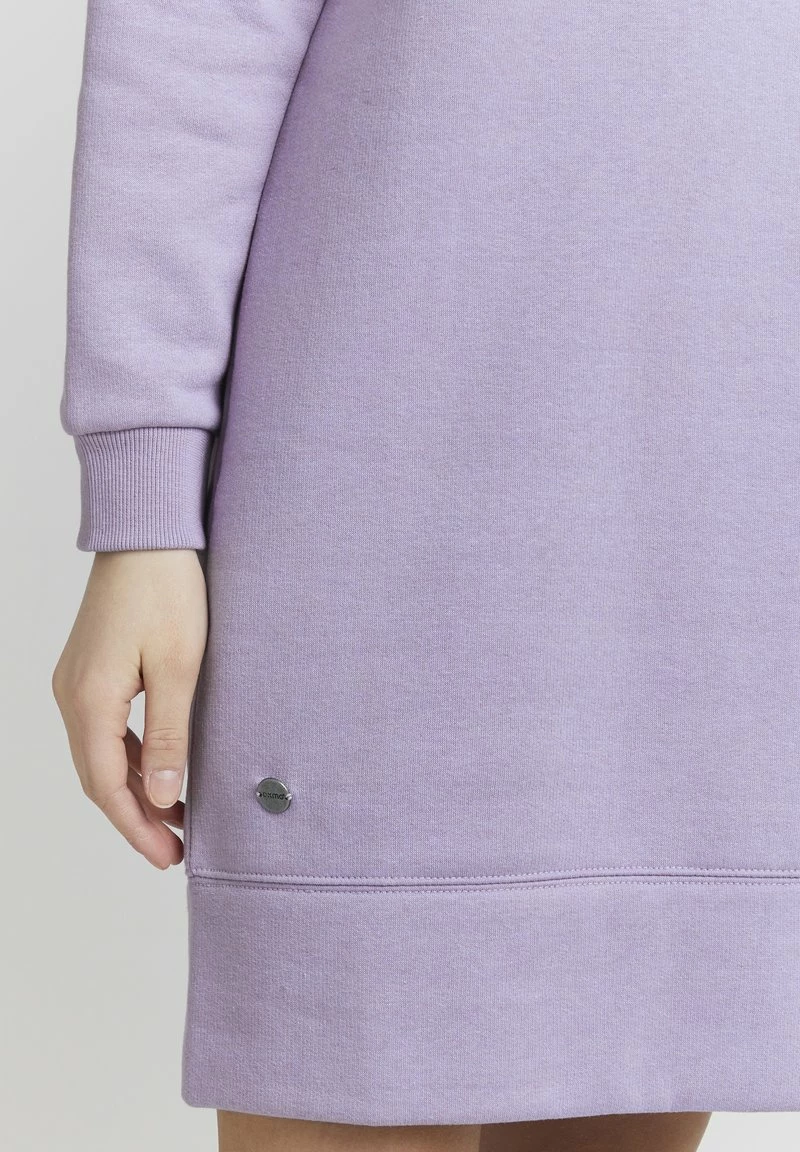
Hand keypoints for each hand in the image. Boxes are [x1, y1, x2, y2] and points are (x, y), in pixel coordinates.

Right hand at [52, 549, 207, 868]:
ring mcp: (76, 682)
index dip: (137, 828)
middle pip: (99, 777)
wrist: (146, 534)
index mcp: (89, 701)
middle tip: (174, 850)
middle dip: (136, 817)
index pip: (108, 787)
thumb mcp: (178, 667)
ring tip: (175, 818)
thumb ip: (169, 735)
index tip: (169, 858)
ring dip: (135, 789)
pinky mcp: (90, 669)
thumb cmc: (166, 591)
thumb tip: (162, 796)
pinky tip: (159, 769)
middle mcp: (71, 696)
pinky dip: (130, 757)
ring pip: (101, 755)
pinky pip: (105, 729)